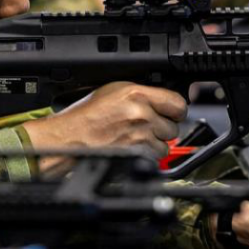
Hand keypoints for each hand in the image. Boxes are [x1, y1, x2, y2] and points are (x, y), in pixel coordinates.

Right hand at [22, 82, 187, 168]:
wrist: (70, 138)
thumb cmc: (86, 116)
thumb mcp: (113, 91)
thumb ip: (141, 94)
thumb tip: (161, 100)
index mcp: (136, 93)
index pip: (177, 103)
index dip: (175, 110)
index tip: (171, 113)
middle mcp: (141, 113)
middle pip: (174, 125)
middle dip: (162, 127)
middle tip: (147, 126)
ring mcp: (140, 135)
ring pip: (167, 143)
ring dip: (155, 143)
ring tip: (136, 137)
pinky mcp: (138, 153)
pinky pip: (156, 156)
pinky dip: (147, 155)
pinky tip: (132, 147)